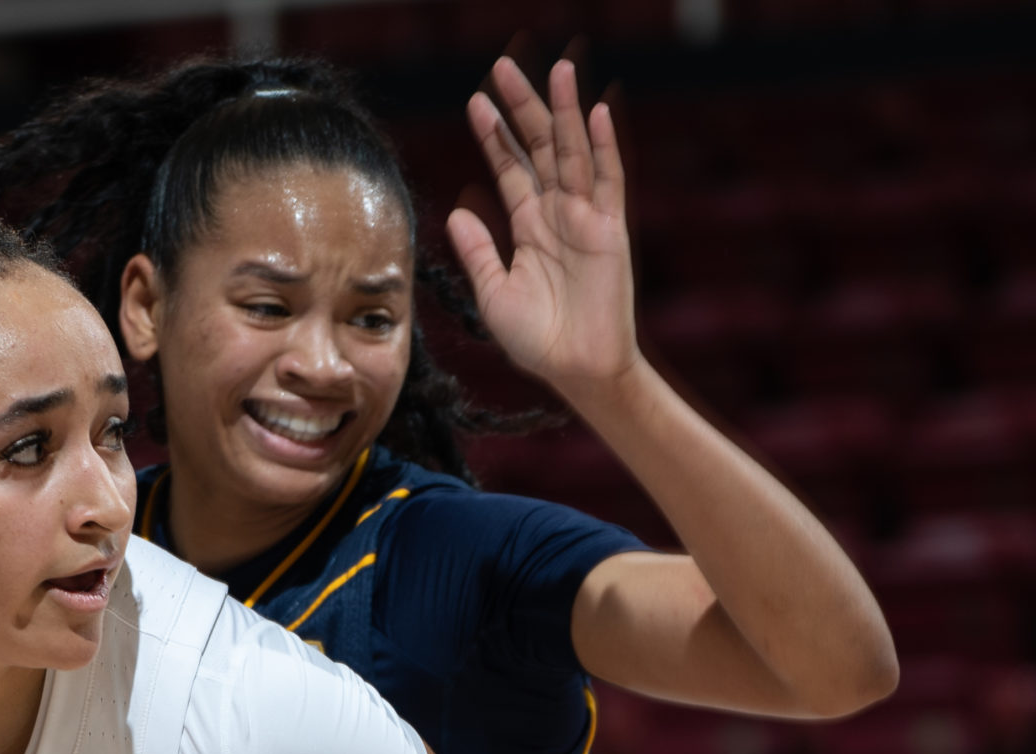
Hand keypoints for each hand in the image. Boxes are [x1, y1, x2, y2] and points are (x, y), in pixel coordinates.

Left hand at [447, 58, 639, 400]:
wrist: (574, 369)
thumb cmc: (535, 339)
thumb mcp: (492, 292)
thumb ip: (477, 251)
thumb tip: (456, 210)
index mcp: (527, 227)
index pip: (509, 169)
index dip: (493, 137)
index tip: (475, 102)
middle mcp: (557, 213)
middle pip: (540, 148)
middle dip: (522, 108)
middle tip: (502, 68)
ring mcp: (586, 218)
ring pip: (574, 153)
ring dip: (565, 112)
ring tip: (556, 70)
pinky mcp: (611, 230)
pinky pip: (608, 181)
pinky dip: (603, 147)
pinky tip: (595, 114)